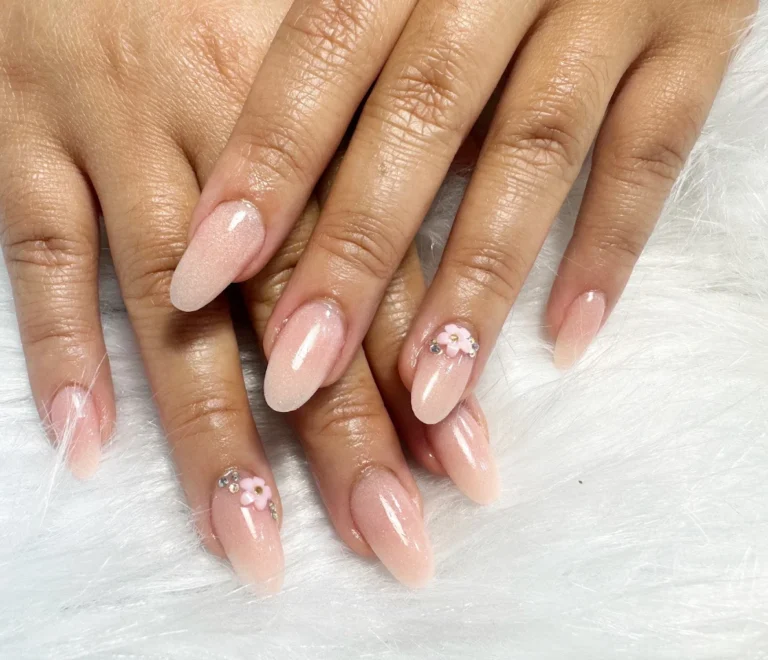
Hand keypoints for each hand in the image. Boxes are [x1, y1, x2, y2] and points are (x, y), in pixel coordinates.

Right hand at [0, 0, 497, 589]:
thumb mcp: (345, 17)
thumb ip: (398, 123)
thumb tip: (465, 225)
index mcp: (321, 96)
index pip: (387, 263)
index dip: (426, 369)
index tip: (466, 469)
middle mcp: (225, 128)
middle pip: (294, 307)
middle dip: (345, 433)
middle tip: (390, 538)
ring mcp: (116, 129)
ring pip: (171, 301)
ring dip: (209, 426)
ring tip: (248, 532)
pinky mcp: (22, 129)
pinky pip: (39, 248)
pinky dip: (59, 346)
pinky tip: (85, 439)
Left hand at [174, 0, 756, 423]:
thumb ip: (350, 22)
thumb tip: (262, 158)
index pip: (320, 56)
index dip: (262, 169)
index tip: (200, 277)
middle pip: (418, 125)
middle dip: (355, 260)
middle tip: (297, 380)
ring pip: (535, 153)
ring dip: (479, 283)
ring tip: (430, 398)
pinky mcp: (700, 32)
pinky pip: (655, 150)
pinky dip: (613, 246)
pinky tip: (569, 336)